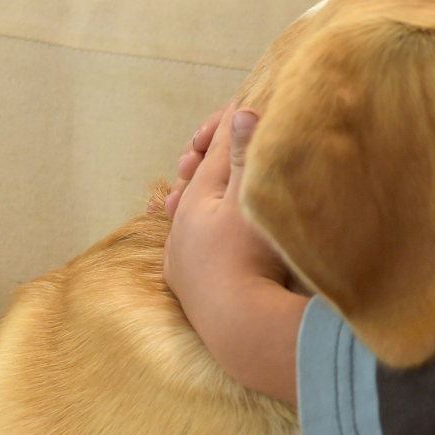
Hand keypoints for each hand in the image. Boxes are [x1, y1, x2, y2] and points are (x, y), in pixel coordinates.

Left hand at [162, 106, 305, 404]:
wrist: (241, 326)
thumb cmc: (251, 256)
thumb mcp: (252, 200)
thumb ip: (245, 157)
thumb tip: (240, 114)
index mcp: (197, 198)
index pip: (214, 151)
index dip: (229, 127)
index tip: (241, 109)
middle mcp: (181, 226)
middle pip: (195, 184)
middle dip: (204, 162)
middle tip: (206, 145)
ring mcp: (182, 259)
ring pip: (186, 220)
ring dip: (193, 201)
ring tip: (184, 190)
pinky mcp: (189, 289)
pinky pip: (188, 253)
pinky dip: (192, 239)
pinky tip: (192, 244)